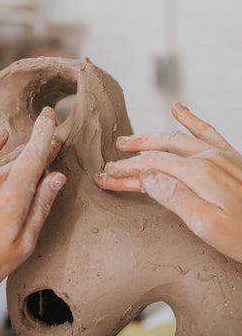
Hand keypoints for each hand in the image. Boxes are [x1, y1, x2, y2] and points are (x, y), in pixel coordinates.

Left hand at [0, 107, 64, 335]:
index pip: (34, 156)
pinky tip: (0, 136)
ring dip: (17, 154)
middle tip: (51, 146)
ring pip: (0, 159)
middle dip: (37, 150)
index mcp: (12, 198)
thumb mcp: (22, 246)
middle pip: (20, 157)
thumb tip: (57, 178)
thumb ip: (40, 207)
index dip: (45, 133)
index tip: (50, 115)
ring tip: (29, 150)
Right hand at [95, 102, 241, 262]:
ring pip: (176, 138)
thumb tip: (145, 176)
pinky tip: (178, 108)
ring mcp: (220, 154)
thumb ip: (175, 197)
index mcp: (198, 173)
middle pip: (159, 151)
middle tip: (111, 162)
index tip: (106, 177)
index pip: (151, 167)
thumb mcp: (207, 226)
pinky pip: (207, 130)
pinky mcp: (231, 156)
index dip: (126, 172)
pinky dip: (190, 119)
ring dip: (149, 138)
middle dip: (132, 157)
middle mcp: (207, 157)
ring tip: (128, 141)